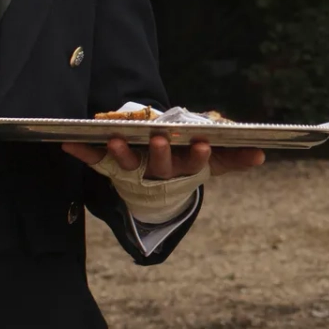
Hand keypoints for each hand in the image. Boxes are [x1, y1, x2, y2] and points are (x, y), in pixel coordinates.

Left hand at [60, 134, 265, 178]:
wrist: (153, 190)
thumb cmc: (186, 166)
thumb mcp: (215, 163)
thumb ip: (236, 157)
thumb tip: (262, 153)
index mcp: (184, 170)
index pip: (194, 164)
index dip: (198, 156)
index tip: (203, 144)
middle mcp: (158, 173)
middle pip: (159, 165)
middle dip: (160, 152)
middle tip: (160, 138)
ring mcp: (133, 171)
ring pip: (127, 163)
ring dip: (120, 152)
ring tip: (115, 139)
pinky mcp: (110, 168)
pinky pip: (93, 161)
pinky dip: (80, 153)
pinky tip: (66, 143)